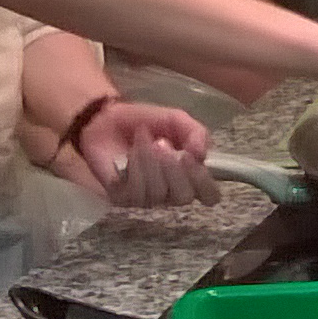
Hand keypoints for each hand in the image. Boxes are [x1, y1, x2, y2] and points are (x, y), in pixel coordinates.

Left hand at [76, 102, 220, 206]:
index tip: (190, 157)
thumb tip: (201, 154)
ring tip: (141, 140)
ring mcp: (148, 198)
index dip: (204, 182)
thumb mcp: (176, 119)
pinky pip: (136, 193)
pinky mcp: (124, 199)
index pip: (210, 196)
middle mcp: (172, 192)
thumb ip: (196, 132)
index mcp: (190, 174)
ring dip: (150, 162)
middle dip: (173, 170)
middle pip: (184, 198)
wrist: (107, 120)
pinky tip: (130, 153)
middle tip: (161, 144)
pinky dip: (135, 168)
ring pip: (158, 193)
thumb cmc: (145, 122)